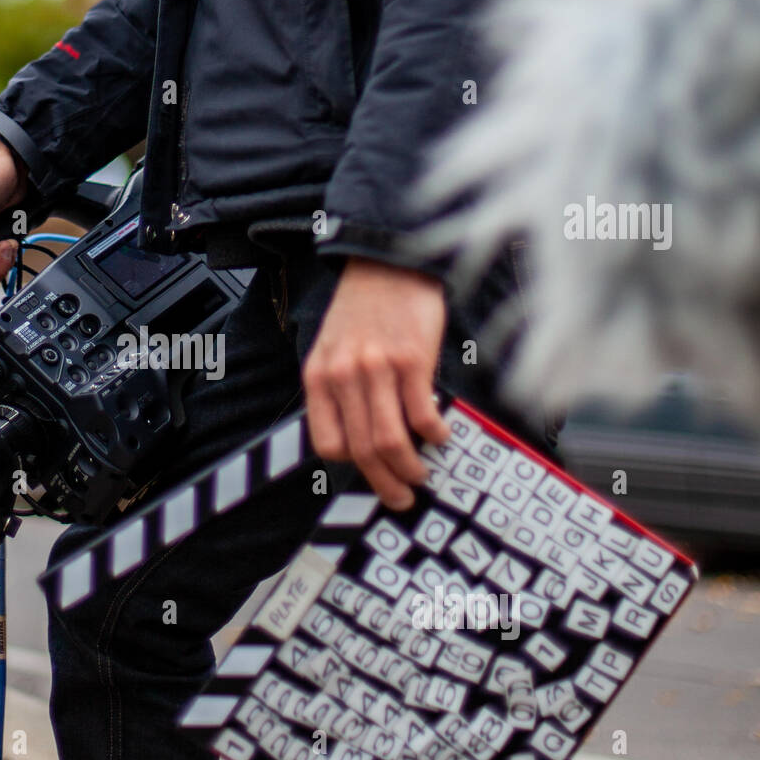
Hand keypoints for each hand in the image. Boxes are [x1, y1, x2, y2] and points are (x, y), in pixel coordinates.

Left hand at [303, 258, 450, 509]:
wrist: (389, 261)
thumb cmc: (363, 309)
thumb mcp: (332, 348)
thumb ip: (339, 389)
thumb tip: (361, 436)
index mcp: (319, 376)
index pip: (328, 443)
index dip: (351, 466)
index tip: (371, 472)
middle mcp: (343, 375)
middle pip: (362, 449)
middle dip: (384, 483)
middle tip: (401, 498)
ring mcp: (377, 369)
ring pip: (390, 440)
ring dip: (409, 468)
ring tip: (421, 474)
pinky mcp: (413, 360)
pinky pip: (422, 414)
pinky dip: (434, 434)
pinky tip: (440, 436)